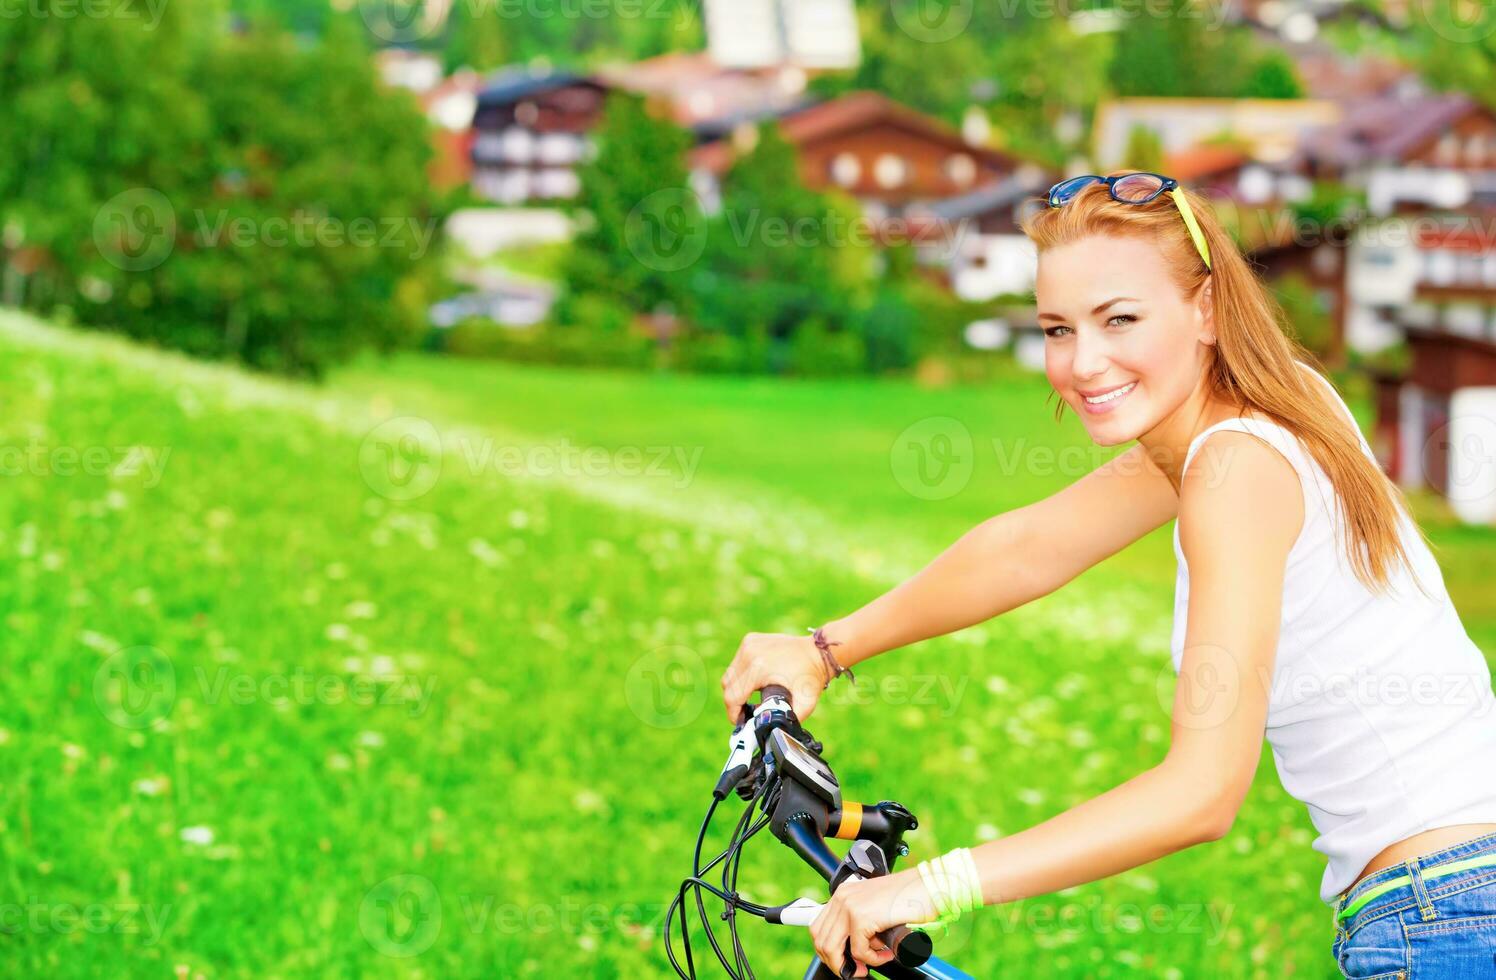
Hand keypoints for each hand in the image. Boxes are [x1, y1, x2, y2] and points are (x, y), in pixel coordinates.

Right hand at [719, 631, 832, 722]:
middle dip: (734, 703)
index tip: (741, 722)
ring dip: (736, 689)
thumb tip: (767, 732)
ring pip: (730, 674)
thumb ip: (784, 721)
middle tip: (745, 713)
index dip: (734, 714)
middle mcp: (750, 652)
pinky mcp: (750, 640)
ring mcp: (749, 644)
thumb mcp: (803, 705)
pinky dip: (741, 675)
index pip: (733, 696)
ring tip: (748, 700)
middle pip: (728, 685)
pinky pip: (736, 663)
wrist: (818, 653)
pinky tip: (754, 682)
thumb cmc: (811, 678)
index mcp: (758, 668)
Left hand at [809, 869, 937, 977]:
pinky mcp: (862, 917)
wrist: (929, 886)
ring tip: (869, 965)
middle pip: (821, 939)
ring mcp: (850, 906)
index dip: (828, 950)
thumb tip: (853, 950)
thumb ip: (860, 922)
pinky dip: (872, 959)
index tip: (843, 961)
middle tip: (855, 969)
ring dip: (850, 964)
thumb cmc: (909, 897)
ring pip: (833, 948)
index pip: (819, 927)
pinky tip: (886, 953)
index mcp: (843, 893)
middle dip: (836, 961)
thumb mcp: (875, 907)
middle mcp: (842, 897)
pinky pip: (859, 951)